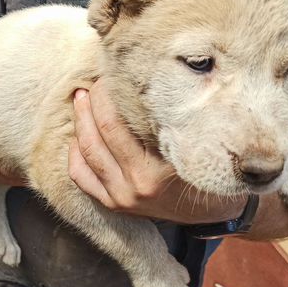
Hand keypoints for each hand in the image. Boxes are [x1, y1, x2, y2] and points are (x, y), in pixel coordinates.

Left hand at [68, 79, 243, 223]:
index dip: (108, 95)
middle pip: (100, 133)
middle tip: (95, 83)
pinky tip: (78, 135)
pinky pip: (81, 177)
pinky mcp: (113, 205)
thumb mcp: (196, 142)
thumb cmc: (208, 166)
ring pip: (87, 152)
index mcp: (157, 169)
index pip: (117, 124)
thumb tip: (142, 79)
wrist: (212, 210)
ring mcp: (121, 198)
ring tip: (82, 100)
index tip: (110, 75)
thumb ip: (170, 119)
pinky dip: (75, 153)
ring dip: (80, 121)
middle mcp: (137, 185)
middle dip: (93, 102)